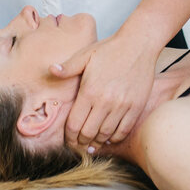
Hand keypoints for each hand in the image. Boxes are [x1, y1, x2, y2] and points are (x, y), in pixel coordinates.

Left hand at [50, 33, 158, 150]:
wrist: (139, 44)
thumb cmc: (111, 49)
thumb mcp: (86, 54)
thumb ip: (68, 67)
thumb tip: (51, 70)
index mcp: (89, 90)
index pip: (74, 124)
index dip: (69, 137)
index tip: (68, 140)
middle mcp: (105, 101)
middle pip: (88, 133)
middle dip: (81, 142)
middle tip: (78, 145)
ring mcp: (122, 105)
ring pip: (106, 134)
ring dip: (97, 143)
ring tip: (92, 145)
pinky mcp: (136, 107)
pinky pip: (124, 130)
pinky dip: (115, 138)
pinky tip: (109, 138)